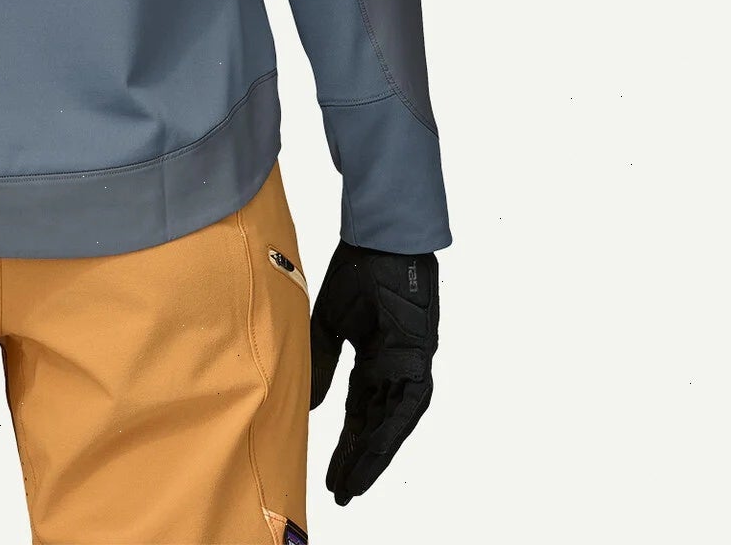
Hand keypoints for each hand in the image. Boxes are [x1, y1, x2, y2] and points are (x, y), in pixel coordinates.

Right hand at [308, 242, 438, 504]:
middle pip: (375, 425)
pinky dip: (393, 426)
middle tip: (341, 492)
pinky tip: (377, 448)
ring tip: (353, 482)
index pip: (359, 413)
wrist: (380, 239)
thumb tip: (309, 406)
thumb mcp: (330, 322)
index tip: (332, 476)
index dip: (346, 445)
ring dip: (374, 453)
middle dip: (358, 460)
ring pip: (393, 421)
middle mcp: (393, 368)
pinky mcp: (421, 355)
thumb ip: (322, 363)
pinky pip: (409, 401)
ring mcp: (410, 364)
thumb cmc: (357, 271)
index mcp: (373, 359)